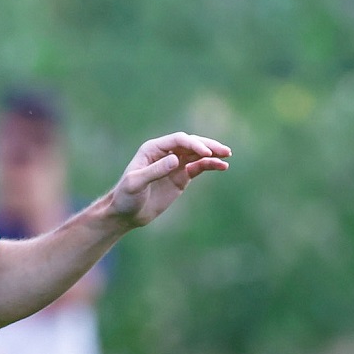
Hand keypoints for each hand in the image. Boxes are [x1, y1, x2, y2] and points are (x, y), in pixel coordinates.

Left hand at [108, 132, 230, 226]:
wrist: (126, 213)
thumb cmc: (126, 197)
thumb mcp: (136, 183)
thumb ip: (155, 171)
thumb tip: (175, 159)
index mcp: (152, 149)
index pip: (178, 140)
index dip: (193, 144)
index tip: (206, 153)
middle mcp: (165, 153)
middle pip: (190, 144)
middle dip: (207, 145)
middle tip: (224, 150)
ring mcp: (174, 165)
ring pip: (197, 154)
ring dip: (212, 153)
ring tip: (227, 155)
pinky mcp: (180, 176)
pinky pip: (198, 167)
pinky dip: (210, 165)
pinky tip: (222, 166)